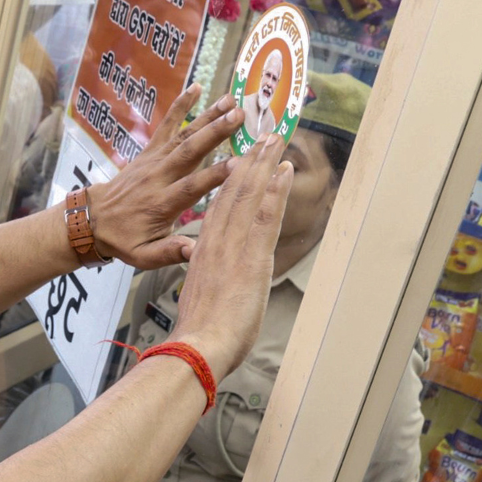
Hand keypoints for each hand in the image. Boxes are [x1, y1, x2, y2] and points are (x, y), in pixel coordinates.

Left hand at [87, 85, 243, 269]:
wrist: (92, 220)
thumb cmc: (123, 240)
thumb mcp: (143, 255)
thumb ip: (169, 253)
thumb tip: (196, 252)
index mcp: (161, 204)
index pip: (191, 187)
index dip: (215, 176)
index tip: (240, 163)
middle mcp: (158, 177)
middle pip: (189, 152)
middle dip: (215, 133)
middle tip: (241, 116)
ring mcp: (153, 161)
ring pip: (182, 135)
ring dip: (207, 116)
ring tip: (232, 100)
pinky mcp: (149, 152)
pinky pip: (166, 126)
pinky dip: (180, 106)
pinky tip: (196, 87)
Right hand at [170, 133, 292, 379]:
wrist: (200, 346)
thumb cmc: (199, 335)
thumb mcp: (198, 303)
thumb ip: (207, 286)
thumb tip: (214, 289)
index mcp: (202, 253)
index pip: (218, 208)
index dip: (230, 182)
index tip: (240, 161)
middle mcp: (215, 242)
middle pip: (233, 193)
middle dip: (249, 161)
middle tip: (261, 135)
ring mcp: (233, 246)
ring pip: (249, 195)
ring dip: (263, 164)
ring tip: (273, 139)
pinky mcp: (252, 255)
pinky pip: (266, 214)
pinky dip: (275, 189)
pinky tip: (283, 169)